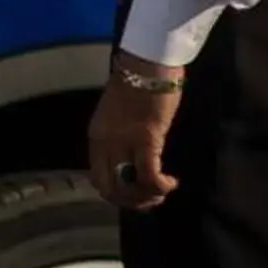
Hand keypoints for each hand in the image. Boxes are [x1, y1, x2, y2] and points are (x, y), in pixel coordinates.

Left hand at [89, 66, 180, 210]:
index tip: (136, 192)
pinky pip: (149, 175)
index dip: (117, 193)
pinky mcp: (146, 139)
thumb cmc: (137, 87)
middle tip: (152, 199)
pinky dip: (160, 186)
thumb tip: (132, 159)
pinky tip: (171, 183)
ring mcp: (123, 142)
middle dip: (132, 202)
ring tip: (163, 191)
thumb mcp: (119, 117)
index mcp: (96, 138)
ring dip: (148, 197)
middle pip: (109, 189)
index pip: (97, 178)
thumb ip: (120, 138)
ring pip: (128, 187)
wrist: (147, 65)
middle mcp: (104, 143)